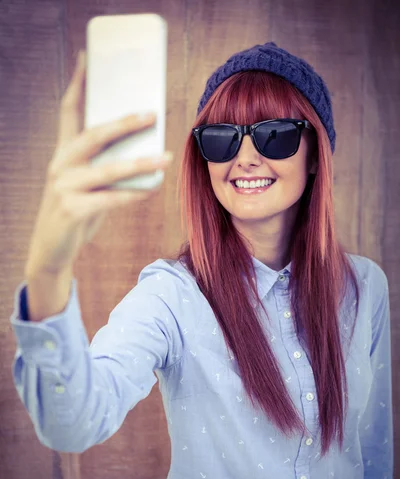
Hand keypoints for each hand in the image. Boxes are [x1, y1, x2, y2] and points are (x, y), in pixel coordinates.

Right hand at [24, 50, 172, 276]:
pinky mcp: (72, 211)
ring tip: (166, 158)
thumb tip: (147, 153)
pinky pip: (110, 199)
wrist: (51, 248)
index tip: (88, 57)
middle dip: (124, 123)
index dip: (78, 84)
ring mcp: (63, 188)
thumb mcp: (83, 182)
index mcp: (63, 152)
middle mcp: (60, 165)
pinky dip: (134, 193)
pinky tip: (154, 188)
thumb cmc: (76, 209)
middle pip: (94, 136)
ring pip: (107, 170)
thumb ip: (104, 165)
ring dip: (140, 164)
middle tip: (152, 114)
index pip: (68, 111)